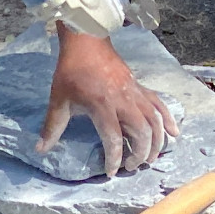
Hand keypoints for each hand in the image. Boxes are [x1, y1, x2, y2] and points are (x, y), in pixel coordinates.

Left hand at [39, 28, 178, 176]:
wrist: (87, 41)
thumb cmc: (71, 70)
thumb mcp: (58, 99)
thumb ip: (52, 126)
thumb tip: (40, 150)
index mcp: (102, 105)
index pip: (114, 138)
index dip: (114, 158)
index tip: (111, 172)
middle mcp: (123, 101)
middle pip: (142, 132)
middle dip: (140, 154)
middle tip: (131, 166)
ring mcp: (135, 93)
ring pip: (155, 121)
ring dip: (157, 142)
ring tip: (151, 158)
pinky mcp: (141, 87)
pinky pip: (159, 105)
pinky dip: (168, 119)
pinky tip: (175, 132)